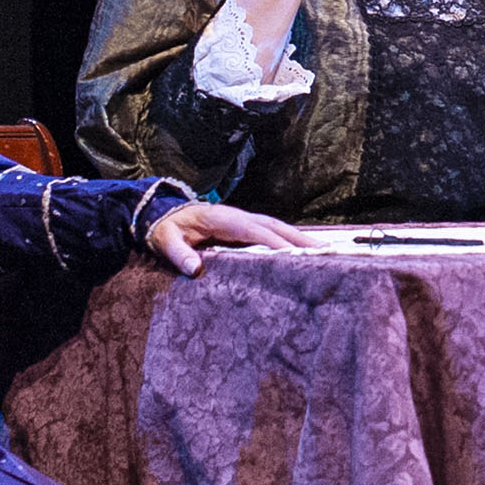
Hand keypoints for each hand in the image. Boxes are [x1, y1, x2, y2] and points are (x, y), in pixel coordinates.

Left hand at [144, 200, 318, 276]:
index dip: (273, 241)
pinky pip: (270, 231)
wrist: (161, 215)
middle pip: (273, 225)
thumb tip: (196, 269)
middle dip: (298, 237)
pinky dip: (288, 238)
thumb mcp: (166, 241)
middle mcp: (237, 216)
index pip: (253, 230)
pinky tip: (301, 249)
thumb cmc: (165, 230)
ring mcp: (242, 220)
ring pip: (276, 226)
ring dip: (298, 237)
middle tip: (323, 250)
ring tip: (322, 249)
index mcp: (222, 219)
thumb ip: (179, 254)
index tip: (293, 254)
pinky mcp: (243, 227)